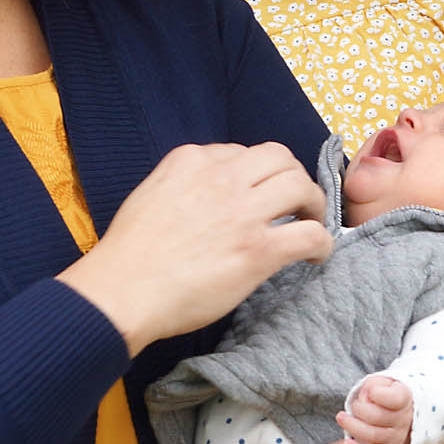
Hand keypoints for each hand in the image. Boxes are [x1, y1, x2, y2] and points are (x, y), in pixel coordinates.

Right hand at [57, 141, 330, 355]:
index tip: (257, 194)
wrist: (121, 291)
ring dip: (314, 203)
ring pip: (301, 186)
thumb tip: (211, 192)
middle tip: (296, 202)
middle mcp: (221, 178)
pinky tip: (316, 255)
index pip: (242, 152)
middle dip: (293, 177)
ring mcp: (242, 213)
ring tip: (311, 222)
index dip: (256, 174)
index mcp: (191, 160)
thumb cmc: (129, 253)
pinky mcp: (257, 251)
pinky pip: (309, 234)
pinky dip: (322, 243)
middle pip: (280, 158)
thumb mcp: (151, 193)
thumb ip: (184, 183)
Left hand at [337, 375, 413, 443]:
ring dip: (352, 426)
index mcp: (405, 399)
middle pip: (377, 417)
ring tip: (342, 417)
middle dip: (358, 409)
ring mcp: (398, 437)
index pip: (395, 399)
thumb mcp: (381, 382)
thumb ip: (372, 385)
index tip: (371, 391)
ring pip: (372, 435)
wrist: (399, 412)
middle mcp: (404, 419)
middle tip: (354, 404)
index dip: (378, 394)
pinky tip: (347, 443)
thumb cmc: (385, 394)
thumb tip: (365, 399)